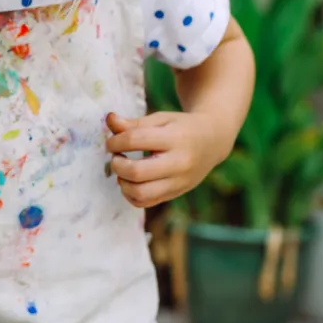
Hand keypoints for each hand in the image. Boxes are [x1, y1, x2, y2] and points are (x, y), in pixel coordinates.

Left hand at [105, 112, 231, 208]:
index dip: (116, 141)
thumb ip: (134, 123)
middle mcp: (180, 163)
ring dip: (122, 182)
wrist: (213, 141)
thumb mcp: (161, 119)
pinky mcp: (175, 194)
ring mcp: (179, 182)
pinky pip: (145, 203)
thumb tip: (109, 119)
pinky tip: (130, 181)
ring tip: (122, 170)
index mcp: (176, 138)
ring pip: (140, 193)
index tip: (112, 141)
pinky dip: (130, 195)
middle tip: (116, 157)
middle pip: (136, 172)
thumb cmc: (181, 127)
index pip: (135, 140)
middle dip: (117, 164)